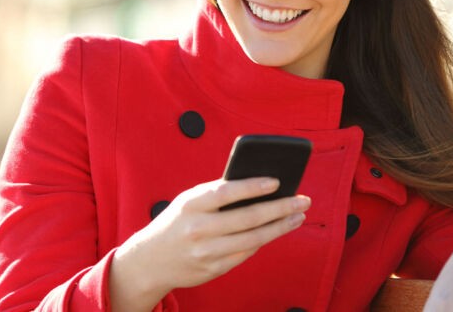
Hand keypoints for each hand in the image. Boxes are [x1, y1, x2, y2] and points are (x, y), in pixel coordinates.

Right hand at [109, 177, 310, 311]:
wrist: (150, 260)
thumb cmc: (176, 222)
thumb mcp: (188, 201)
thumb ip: (217, 194)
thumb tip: (257, 185)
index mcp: (190, 205)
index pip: (226, 192)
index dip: (253, 187)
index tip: (277, 181)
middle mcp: (198, 229)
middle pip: (248, 218)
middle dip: (280, 208)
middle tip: (302, 200)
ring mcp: (206, 252)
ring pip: (252, 239)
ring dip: (280, 227)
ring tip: (297, 217)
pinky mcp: (212, 270)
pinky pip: (245, 254)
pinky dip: (262, 241)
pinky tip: (275, 231)